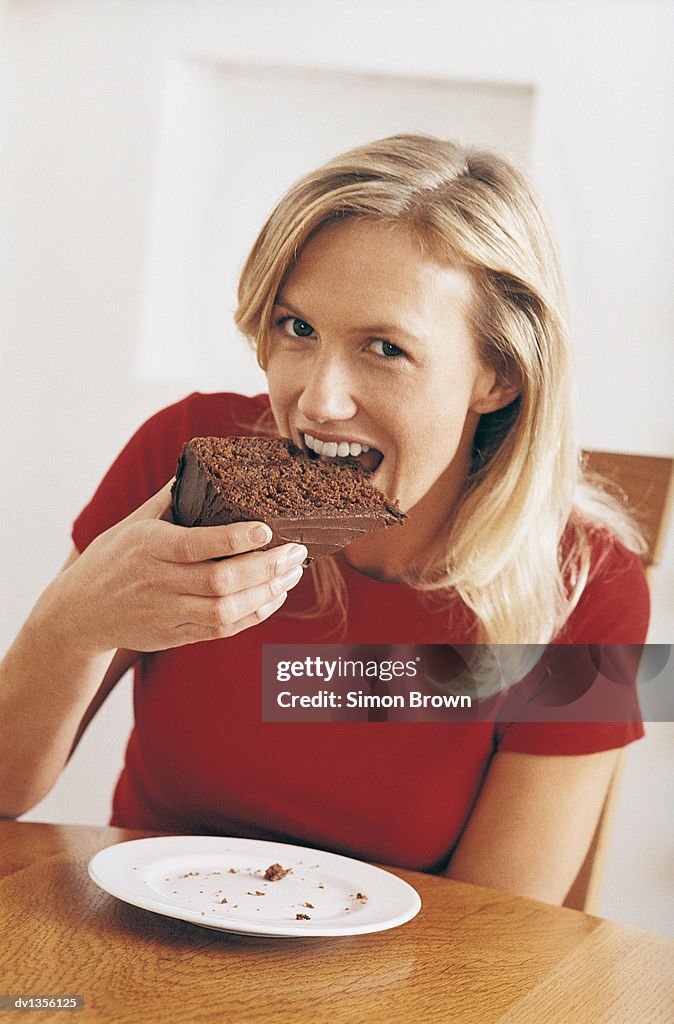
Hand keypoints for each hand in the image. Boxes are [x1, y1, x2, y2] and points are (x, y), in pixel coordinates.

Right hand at [49, 481, 306, 653]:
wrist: (79, 614)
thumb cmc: (112, 559)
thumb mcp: (133, 523)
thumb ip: (171, 497)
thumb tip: (205, 463)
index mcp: (148, 546)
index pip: (196, 544)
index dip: (235, 539)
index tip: (268, 529)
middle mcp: (157, 581)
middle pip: (220, 581)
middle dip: (266, 567)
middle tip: (297, 551)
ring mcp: (167, 612)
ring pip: (226, 611)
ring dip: (266, 593)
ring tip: (292, 574)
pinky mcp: (176, 635)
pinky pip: (222, 629)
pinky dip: (254, 615)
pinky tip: (274, 596)